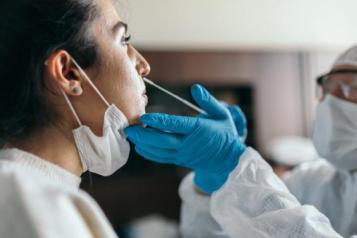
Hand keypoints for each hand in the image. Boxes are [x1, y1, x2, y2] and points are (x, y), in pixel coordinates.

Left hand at [125, 84, 245, 193]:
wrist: (227, 160)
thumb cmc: (224, 133)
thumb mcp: (222, 114)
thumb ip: (208, 101)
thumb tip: (195, 88)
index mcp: (198, 129)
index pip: (176, 124)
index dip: (159, 121)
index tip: (144, 117)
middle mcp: (188, 143)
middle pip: (162, 140)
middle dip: (144, 135)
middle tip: (129, 129)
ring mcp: (183, 154)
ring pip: (160, 151)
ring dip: (144, 144)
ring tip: (131, 136)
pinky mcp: (179, 160)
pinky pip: (162, 158)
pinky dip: (149, 153)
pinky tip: (140, 147)